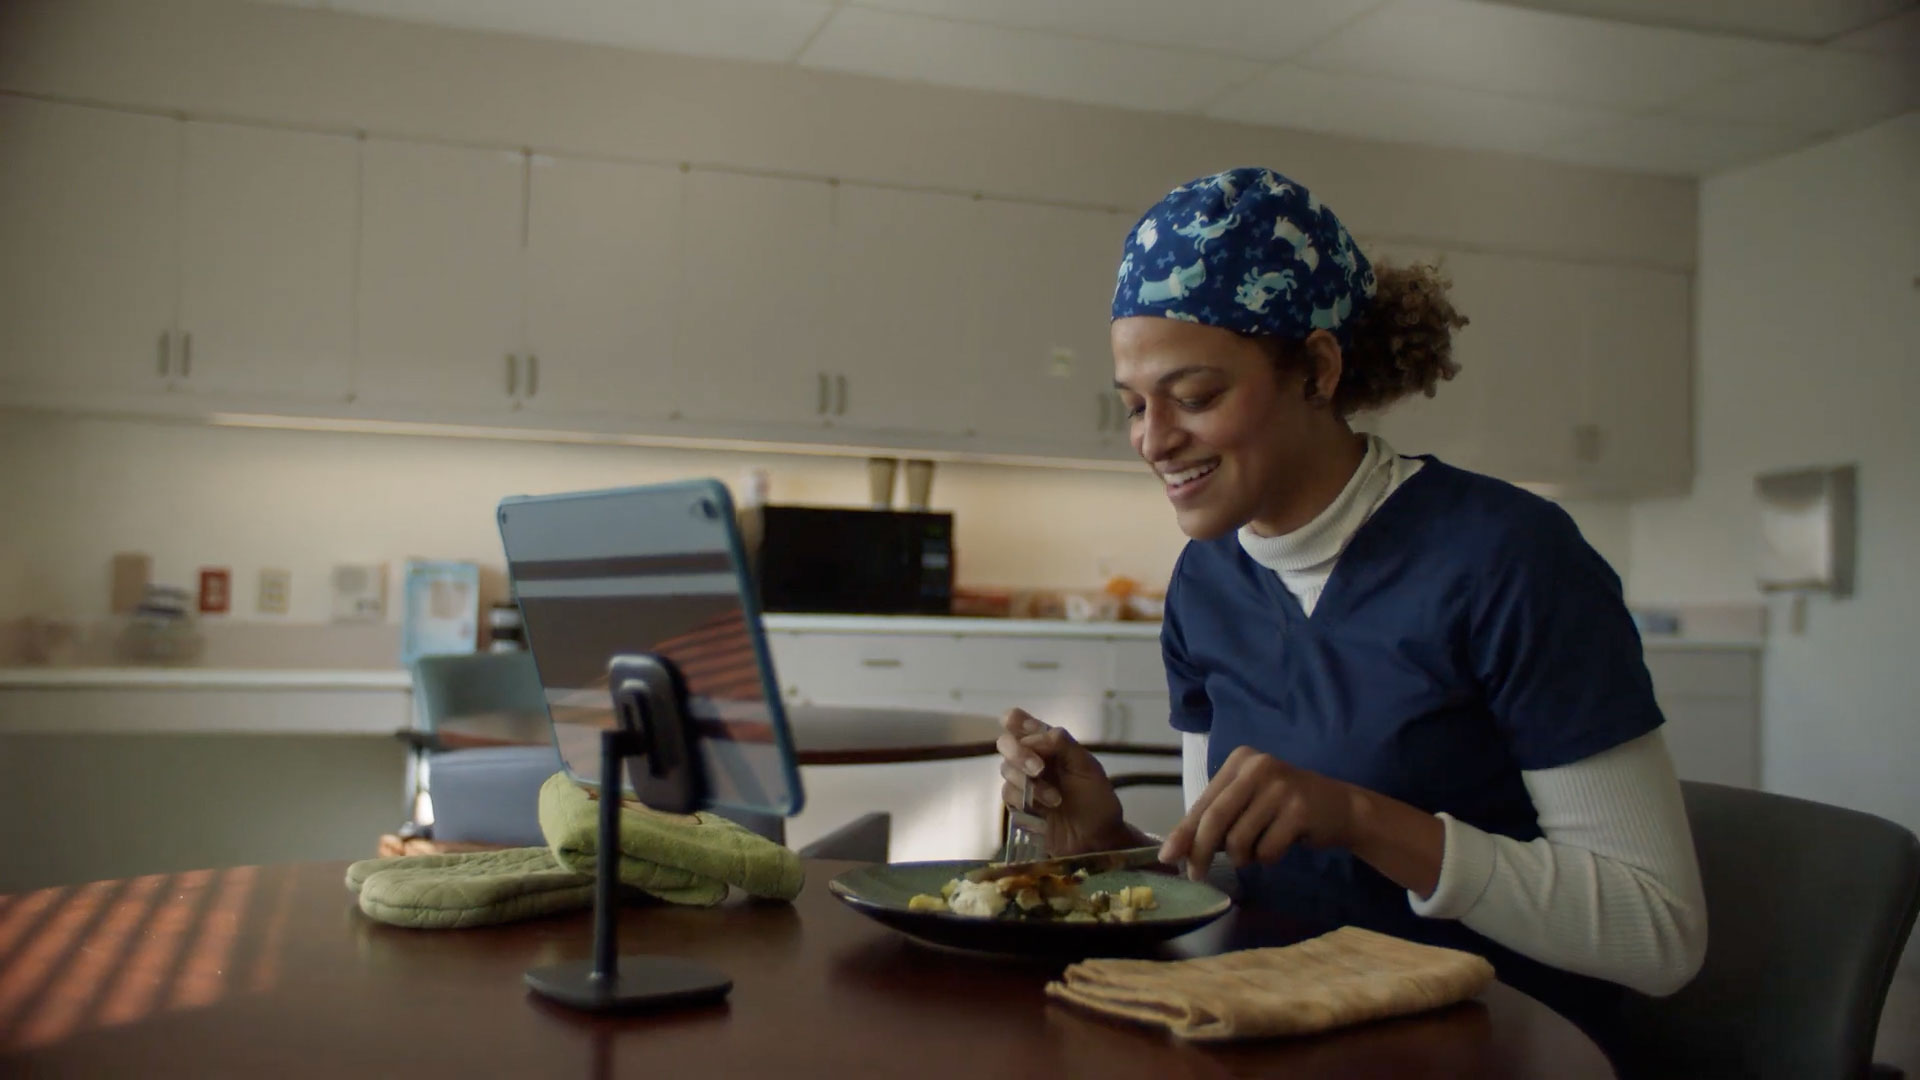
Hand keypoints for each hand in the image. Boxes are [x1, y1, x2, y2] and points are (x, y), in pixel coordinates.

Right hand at [995, 708, 1129, 855]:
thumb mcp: (1088, 768)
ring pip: (1006, 769)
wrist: (1096, 839)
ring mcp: (1023, 782)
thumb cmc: (1097, 800)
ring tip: (1055, 798)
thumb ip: (1064, 745)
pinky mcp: (1018, 805)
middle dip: (1019, 753)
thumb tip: (1037, 733)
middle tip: (1038, 768)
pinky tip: (1047, 808)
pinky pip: (1009, 794)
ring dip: (1029, 782)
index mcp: (1050, 745)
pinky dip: (1026, 799)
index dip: (1016, 721)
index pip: (1021, 723)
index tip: (1021, 727)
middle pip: (1006, 743)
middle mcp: (1032, 759)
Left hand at [1158, 746, 1359, 880]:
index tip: (1168, 858)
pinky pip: (1266, 850)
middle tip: (1196, 875)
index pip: (1203, 803)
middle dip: (1201, 852)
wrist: (1341, 808)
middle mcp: (1258, 767)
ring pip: (1239, 840)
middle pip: (1216, 819)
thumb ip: (1214, 820)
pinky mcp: (1299, 810)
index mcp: (1239, 761)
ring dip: (1243, 856)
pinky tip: (1282, 844)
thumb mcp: (1246, 803)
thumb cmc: (1283, 807)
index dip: (1183, 833)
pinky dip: (1267, 858)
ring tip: (1258, 848)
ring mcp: (1281, 786)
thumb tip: (1174, 851)